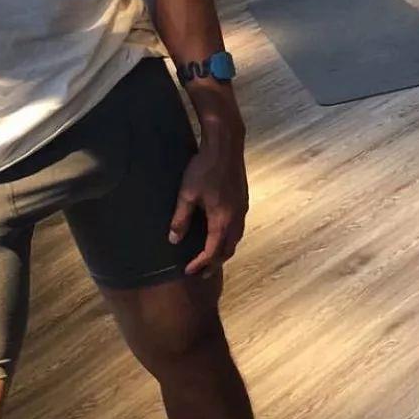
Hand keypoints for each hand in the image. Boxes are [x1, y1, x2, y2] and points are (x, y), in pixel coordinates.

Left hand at [168, 126, 248, 278]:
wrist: (226, 146)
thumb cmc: (204, 168)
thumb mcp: (187, 194)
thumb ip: (181, 219)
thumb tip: (174, 240)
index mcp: (221, 220)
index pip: (212, 252)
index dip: (200, 264)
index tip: (189, 271)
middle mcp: (236, 219)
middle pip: (228, 250)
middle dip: (214, 263)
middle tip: (201, 272)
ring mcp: (242, 210)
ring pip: (235, 239)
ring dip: (223, 251)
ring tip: (211, 257)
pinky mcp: (244, 201)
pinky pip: (238, 228)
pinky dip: (229, 238)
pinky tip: (221, 234)